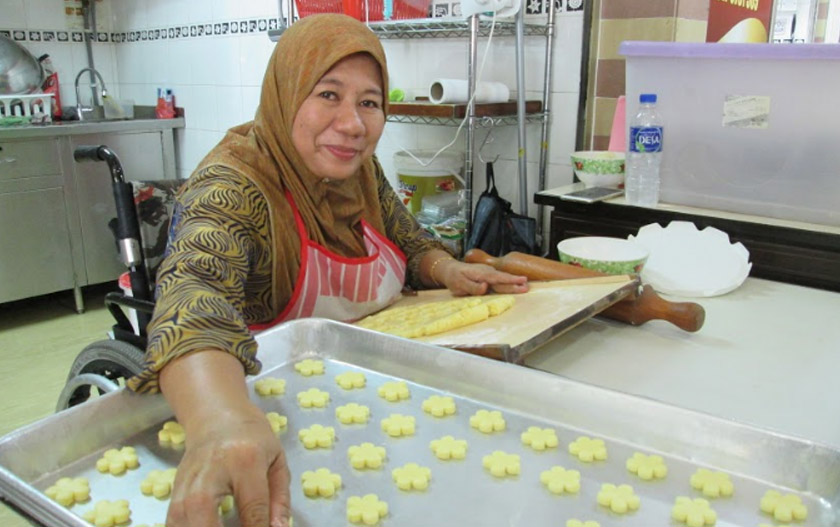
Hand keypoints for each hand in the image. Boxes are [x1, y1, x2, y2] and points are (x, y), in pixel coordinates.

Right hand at [160, 350, 290, 526]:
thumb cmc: (253, 438)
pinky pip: (173, 520)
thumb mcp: (277, 461)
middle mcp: (211, 471)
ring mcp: (188, 481)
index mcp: (246, 461)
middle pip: (204, 516)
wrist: (217, 416)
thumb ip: (280, 500)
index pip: (252, 507)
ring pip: (182, 520)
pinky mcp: (174, 489)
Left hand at [439, 260, 528, 295]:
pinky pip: (500, 281)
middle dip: (515, 283)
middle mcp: (487, 273)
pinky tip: (516, 286)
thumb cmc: (454, 278)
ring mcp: (489, 274)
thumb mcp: (459, 284)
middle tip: (527, 287)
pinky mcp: (489, 277)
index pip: (498, 278)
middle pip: (503, 280)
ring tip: (525, 286)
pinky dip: (508, 283)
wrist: (450, 269)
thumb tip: (486, 287)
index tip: (522, 280)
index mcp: (481, 274)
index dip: (510, 280)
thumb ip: (472, 287)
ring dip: (514, 284)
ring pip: (503, 281)